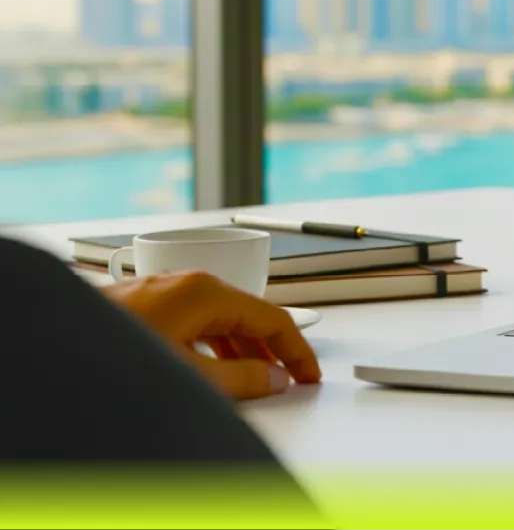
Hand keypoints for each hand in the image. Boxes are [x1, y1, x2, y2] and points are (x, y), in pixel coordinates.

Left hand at [102, 271, 321, 399]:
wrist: (54, 350)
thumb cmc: (112, 357)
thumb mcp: (191, 374)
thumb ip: (242, 379)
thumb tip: (275, 379)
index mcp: (207, 291)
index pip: (273, 318)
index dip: (298, 350)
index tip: (310, 374)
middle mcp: (188, 283)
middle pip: (248, 315)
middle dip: (272, 350)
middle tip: (290, 379)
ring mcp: (164, 291)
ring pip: (220, 319)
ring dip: (243, 350)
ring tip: (256, 380)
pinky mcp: (145, 305)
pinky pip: (196, 322)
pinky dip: (214, 345)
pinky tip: (212, 367)